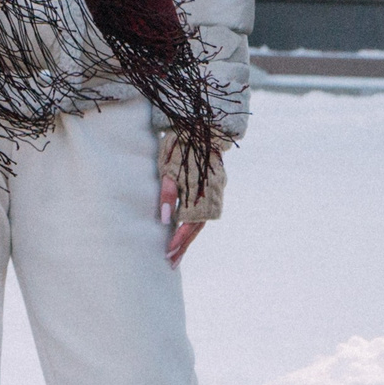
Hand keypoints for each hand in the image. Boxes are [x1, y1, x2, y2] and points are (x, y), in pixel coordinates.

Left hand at [158, 129, 223, 267]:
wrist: (203, 122)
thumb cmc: (181, 143)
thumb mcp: (170, 165)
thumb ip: (169, 192)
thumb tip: (166, 221)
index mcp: (203, 191)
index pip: (191, 223)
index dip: (179, 240)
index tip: (167, 254)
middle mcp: (214, 193)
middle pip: (198, 226)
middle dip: (184, 244)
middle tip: (171, 262)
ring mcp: (217, 189)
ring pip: (203, 218)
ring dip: (189, 235)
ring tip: (176, 251)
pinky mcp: (215, 184)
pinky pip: (206, 208)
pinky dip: (195, 221)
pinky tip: (186, 227)